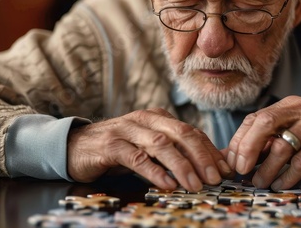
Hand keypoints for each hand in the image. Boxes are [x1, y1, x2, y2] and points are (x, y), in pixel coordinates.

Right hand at [67, 108, 231, 191]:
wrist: (76, 146)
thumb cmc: (119, 149)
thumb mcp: (149, 146)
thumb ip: (174, 152)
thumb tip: (208, 166)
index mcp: (159, 117)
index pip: (192, 132)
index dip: (210, 151)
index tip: (225, 170)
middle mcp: (146, 119)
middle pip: (182, 134)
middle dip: (202, 157)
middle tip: (215, 178)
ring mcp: (128, 130)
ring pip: (161, 144)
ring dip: (182, 165)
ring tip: (195, 184)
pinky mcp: (110, 145)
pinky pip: (136, 157)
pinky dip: (154, 171)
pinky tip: (166, 184)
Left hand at [226, 96, 300, 190]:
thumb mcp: (296, 133)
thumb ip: (271, 140)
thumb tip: (238, 157)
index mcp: (289, 105)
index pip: (255, 118)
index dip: (239, 140)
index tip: (231, 161)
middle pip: (263, 124)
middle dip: (247, 148)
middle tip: (240, 169)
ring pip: (282, 146)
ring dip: (266, 168)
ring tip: (259, 182)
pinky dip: (288, 176)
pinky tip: (280, 185)